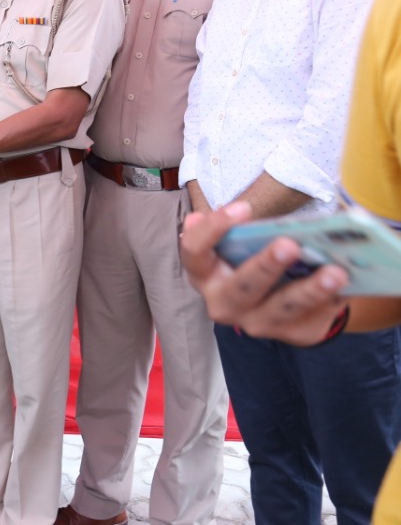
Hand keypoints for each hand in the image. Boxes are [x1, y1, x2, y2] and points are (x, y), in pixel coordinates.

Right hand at [179, 201, 347, 344]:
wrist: (279, 300)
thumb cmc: (250, 259)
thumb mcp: (238, 244)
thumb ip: (236, 230)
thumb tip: (240, 212)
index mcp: (204, 274)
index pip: (195, 251)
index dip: (214, 229)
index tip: (242, 208)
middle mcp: (223, 303)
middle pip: (241, 286)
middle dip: (265, 266)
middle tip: (288, 245)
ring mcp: (256, 322)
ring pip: (282, 307)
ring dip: (310, 289)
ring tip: (335, 273)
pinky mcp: (291, 334)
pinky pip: (313, 316)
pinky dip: (331, 299)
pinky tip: (346, 286)